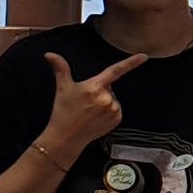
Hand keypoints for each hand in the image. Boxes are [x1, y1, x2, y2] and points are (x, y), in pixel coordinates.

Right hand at [41, 50, 147, 171]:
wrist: (67, 137)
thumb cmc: (64, 112)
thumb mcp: (63, 88)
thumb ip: (60, 68)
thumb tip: (50, 55)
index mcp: (94, 87)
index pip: (115, 71)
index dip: (131, 63)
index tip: (143, 57)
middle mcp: (106, 98)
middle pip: (109, 86)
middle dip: (100, 90)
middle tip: (85, 101)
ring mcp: (113, 110)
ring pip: (113, 98)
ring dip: (104, 101)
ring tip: (89, 110)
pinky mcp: (117, 119)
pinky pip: (116, 109)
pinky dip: (109, 111)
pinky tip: (96, 116)